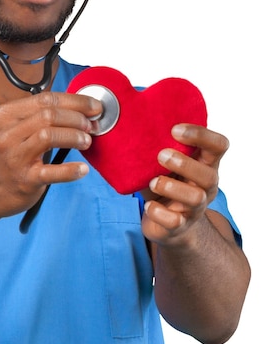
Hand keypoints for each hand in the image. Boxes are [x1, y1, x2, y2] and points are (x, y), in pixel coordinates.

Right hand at [0, 91, 101, 219]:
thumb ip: (33, 116)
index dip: (75, 101)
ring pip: (49, 135)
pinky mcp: (24, 180)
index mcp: (4, 115)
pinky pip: (53, 172)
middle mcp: (6, 133)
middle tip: (90, 126)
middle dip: (78, 117)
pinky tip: (82, 169)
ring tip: (86, 142)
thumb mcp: (7, 128)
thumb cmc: (0, 158)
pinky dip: (72, 170)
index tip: (93, 106)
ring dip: (75, 137)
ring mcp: (14, 157)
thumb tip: (74, 108)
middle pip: (50, 114)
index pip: (46, 99)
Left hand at [141, 123, 229, 245]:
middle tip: (161, 155)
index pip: (219, 145)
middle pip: (209, 175)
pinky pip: (175, 221)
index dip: (201, 135)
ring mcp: (195, 208)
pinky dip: (158, 212)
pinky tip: (148, 205)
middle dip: (184, 164)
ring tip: (152, 182)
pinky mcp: (179, 226)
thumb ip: (156, 143)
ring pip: (195, 198)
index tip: (175, 129)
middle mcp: (205, 186)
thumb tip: (124, 117)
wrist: (167, 223)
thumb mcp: (164, 162)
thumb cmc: (165, 182)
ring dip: (171, 187)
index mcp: (205, 164)